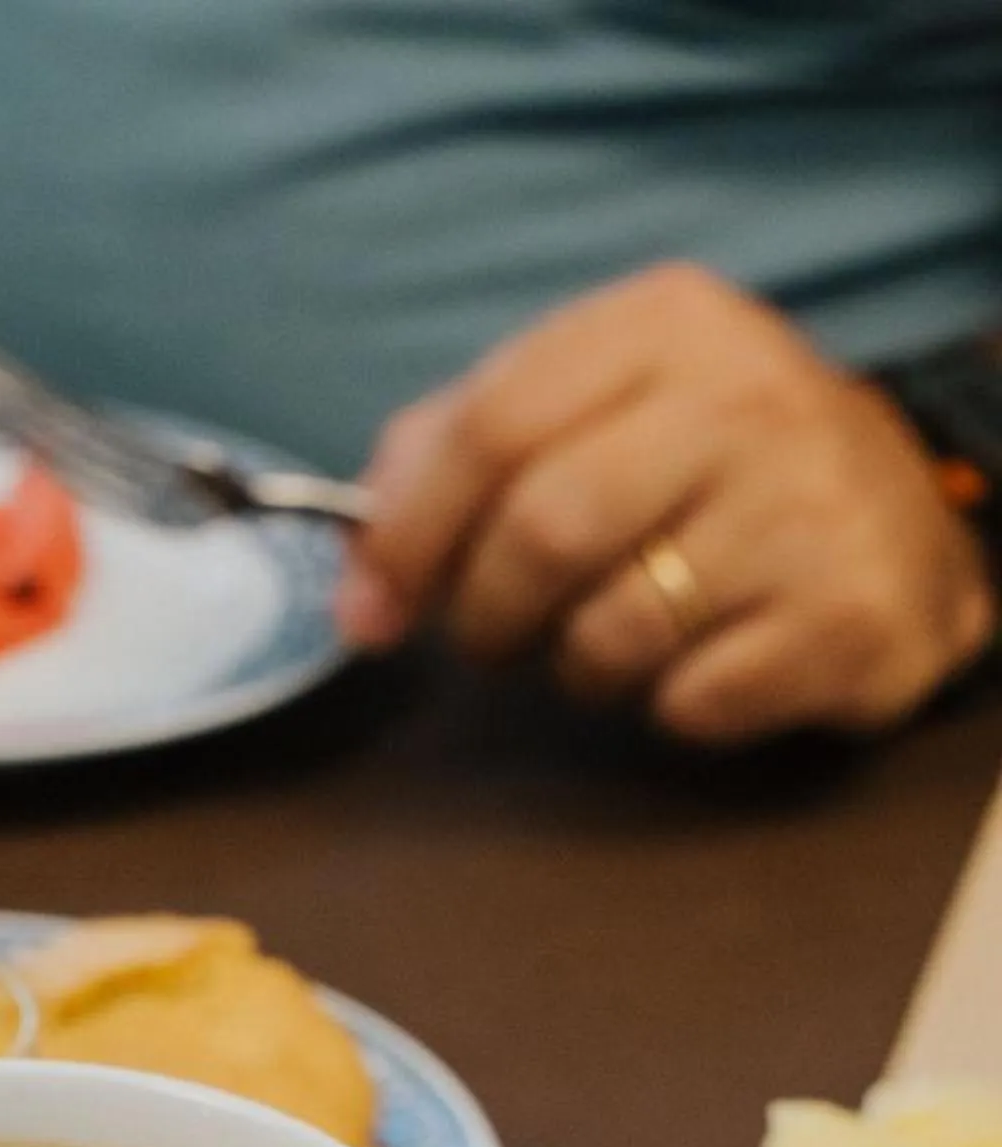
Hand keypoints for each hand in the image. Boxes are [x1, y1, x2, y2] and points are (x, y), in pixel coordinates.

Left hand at [339, 263, 994, 744]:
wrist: (900, 521)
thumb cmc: (708, 468)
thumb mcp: (595, 408)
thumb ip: (460, 454)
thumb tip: (360, 573)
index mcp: (664, 325)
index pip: (491, 426)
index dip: (407, 534)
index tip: (370, 610)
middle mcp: (744, 397)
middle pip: (543, 531)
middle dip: (486, 615)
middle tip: (493, 641)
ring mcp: (805, 507)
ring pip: (611, 630)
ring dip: (577, 669)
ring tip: (608, 642)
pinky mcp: (845, 617)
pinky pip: (691, 701)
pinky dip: (668, 708)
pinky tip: (703, 664)